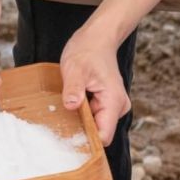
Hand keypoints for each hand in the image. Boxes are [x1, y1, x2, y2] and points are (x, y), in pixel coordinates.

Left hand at [60, 25, 130, 146]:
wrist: (97, 39)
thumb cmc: (88, 50)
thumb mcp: (75, 68)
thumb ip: (74, 89)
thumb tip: (71, 106)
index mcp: (113, 101)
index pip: (104, 135)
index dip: (87, 141)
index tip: (68, 138)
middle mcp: (118, 107)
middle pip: (99, 132)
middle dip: (81, 129)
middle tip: (61, 120)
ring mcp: (113, 106)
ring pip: (95, 124)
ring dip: (80, 119)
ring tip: (67, 106)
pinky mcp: (106, 103)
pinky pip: (93, 116)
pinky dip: (82, 113)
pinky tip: (72, 103)